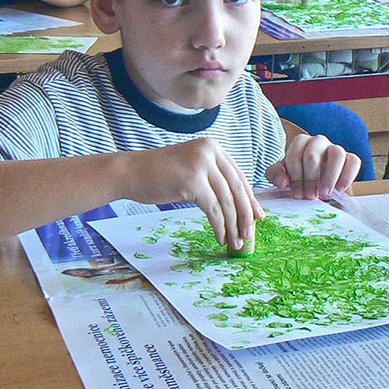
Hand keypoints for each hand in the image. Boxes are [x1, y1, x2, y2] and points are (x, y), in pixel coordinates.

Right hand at [125, 138, 264, 250]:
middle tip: (250, 234)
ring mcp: (201, 165)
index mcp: (212, 146)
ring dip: (233, 225)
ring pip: (227, 201)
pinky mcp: (192, 182)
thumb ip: (212, 177)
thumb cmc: (159, 175)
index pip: (238, 175)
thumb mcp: (191, 168)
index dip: (250, 199)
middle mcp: (209, 151)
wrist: (130, 173)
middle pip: (236, 188)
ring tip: (236, 242)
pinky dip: (220, 227)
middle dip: (246, 215)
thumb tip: (238, 204)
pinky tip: (221, 237)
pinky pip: (213, 210)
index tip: (258, 217)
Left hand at [266, 133, 360, 199]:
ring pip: (337, 153)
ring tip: (324, 193)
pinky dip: (348, 175)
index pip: (295, 155)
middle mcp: (318, 142)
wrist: (315, 184)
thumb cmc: (298, 177)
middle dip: (309, 179)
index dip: (295, 176)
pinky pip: (353, 161)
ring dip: (329, 176)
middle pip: (313, 155)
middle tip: (309, 197)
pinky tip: (340, 189)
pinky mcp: (350, 159)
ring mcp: (335, 148)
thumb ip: (275, 175)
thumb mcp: (283, 176)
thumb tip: (282, 182)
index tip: (297, 194)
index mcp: (300, 143)